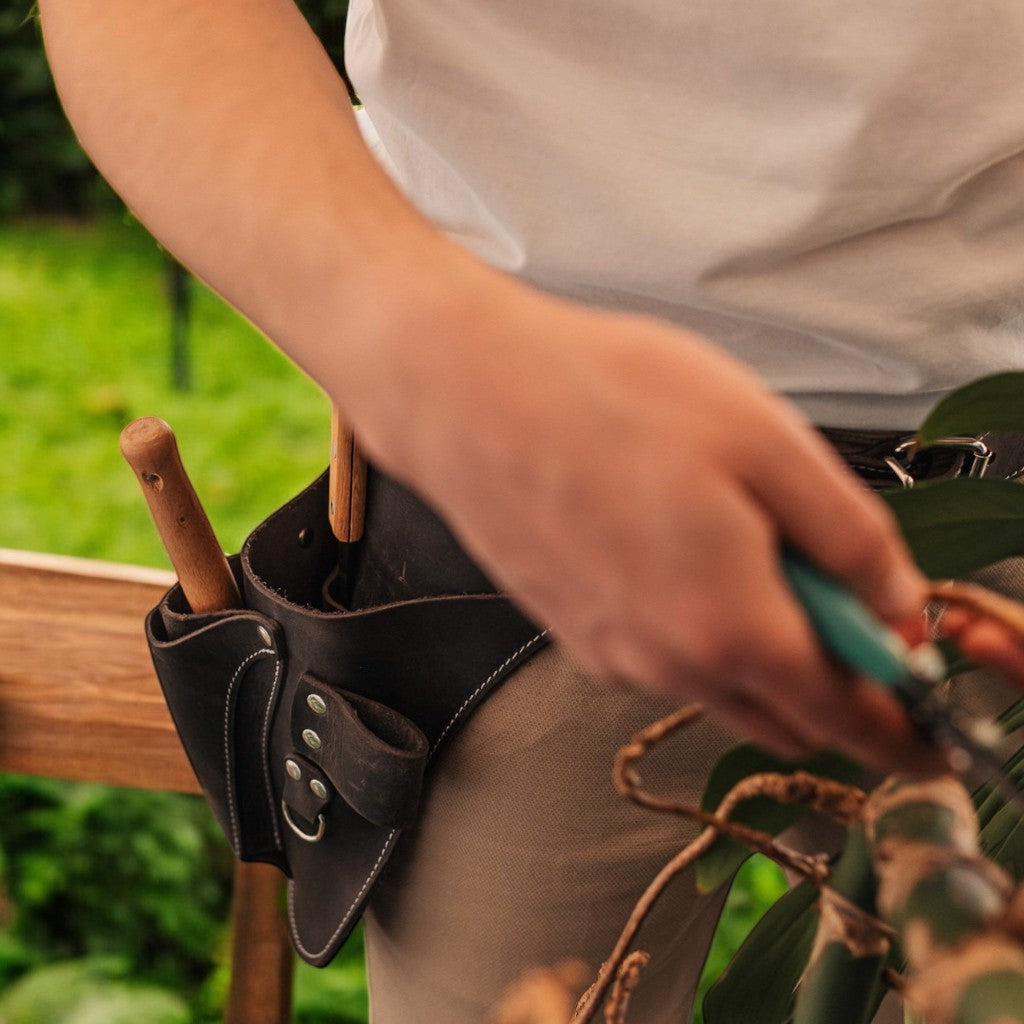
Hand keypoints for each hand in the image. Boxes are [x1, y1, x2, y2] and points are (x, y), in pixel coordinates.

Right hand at [348, 257, 940, 772]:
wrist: (468, 399)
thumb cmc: (602, 401)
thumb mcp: (765, 442)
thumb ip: (849, 536)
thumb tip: (895, 600)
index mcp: (730, 626)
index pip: (846, 718)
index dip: (902, 735)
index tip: (928, 736)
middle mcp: (667, 662)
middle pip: (782, 712)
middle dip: (831, 677)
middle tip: (835, 587)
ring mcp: (612, 653)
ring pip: (719, 683)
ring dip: (758, 644)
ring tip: (736, 535)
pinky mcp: (573, 630)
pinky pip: (661, 655)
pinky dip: (696, 627)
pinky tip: (673, 541)